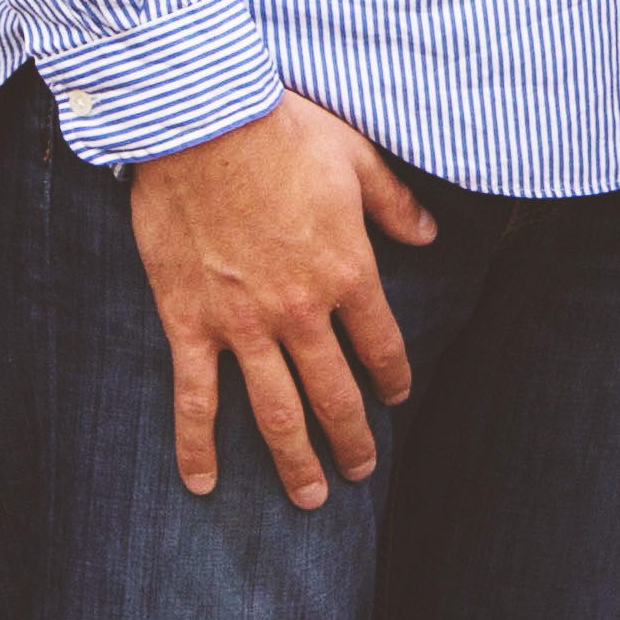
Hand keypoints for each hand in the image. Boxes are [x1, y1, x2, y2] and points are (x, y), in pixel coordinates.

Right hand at [126, 90, 442, 505]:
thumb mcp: (357, 158)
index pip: (381, 346)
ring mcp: (243, 325)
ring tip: (311, 498)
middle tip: (361, 472)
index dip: (393, 379)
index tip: (396, 399)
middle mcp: (301, 312)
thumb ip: (395, 204)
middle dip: (353, 440)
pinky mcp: (190, 323)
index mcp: (347, 273)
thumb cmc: (282, 130)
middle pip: (335, 395)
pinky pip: (195, 398)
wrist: (202, 120)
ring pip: (276, 412)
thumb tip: (429, 235)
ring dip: (295, 462)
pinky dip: (197, 446)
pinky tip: (202, 484)